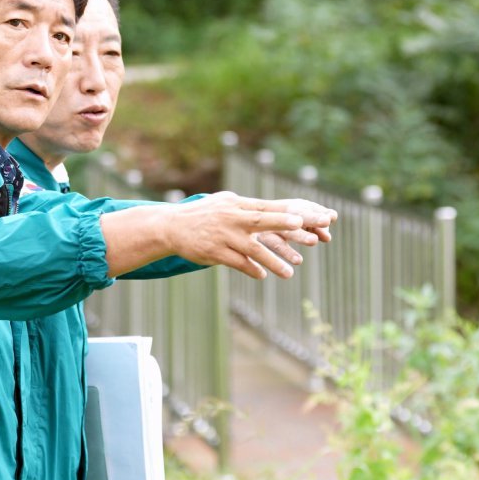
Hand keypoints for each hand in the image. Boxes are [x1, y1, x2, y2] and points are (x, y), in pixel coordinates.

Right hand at [165, 192, 336, 279]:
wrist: (171, 226)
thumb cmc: (204, 215)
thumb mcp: (225, 203)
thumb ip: (248, 207)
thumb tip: (273, 208)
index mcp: (237, 205)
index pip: (267, 207)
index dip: (287, 212)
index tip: (306, 216)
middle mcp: (232, 218)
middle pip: (262, 221)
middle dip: (284, 225)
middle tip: (307, 231)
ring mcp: (223, 236)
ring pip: (252, 248)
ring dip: (272, 261)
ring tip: (289, 273)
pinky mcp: (213, 252)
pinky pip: (237, 263)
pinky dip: (251, 269)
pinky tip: (261, 275)